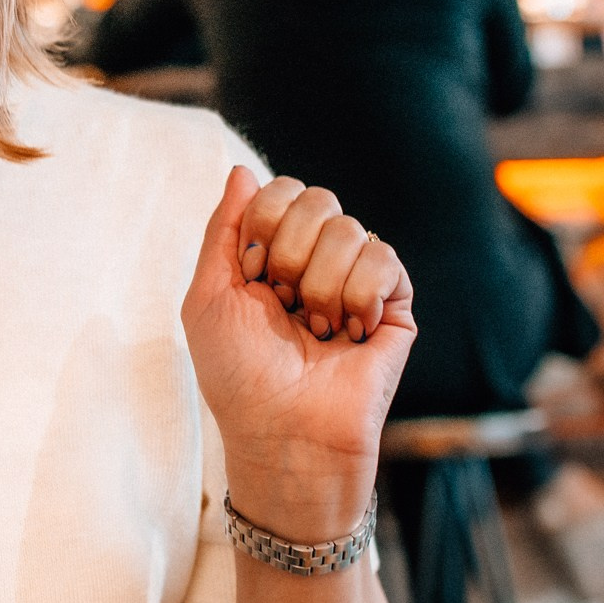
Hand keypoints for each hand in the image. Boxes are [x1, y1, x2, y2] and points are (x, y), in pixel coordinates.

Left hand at [181, 169, 414, 539]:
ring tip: (315, 331)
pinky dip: (358, 298)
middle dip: (290, 255)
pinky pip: (385, 259)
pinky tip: (350, 334)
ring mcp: (357, 279)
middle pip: (318, 200)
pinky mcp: (395, 304)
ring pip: (351, 230)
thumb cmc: (238, 375)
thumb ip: (223, 229)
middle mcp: (316, 259)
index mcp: (272, 253)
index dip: (264, 225)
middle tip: (283, 306)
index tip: (253, 274)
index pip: (279, 190)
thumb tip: (241, 171)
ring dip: (321, 288)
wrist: (285, 432)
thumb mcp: (208, 297)